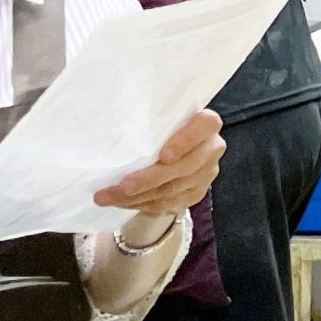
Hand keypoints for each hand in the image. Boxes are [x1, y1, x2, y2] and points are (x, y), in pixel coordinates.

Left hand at [97, 110, 223, 216]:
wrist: (168, 146)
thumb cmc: (155, 126)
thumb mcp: (153, 116)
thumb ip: (144, 119)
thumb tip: (112, 125)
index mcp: (205, 122)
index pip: (206, 125)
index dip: (186, 140)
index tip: (164, 155)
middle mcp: (212, 147)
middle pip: (186, 166)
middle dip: (151, 179)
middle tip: (123, 186)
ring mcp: (206, 173)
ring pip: (174, 189)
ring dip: (139, 196)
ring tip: (109, 196)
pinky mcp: (196, 193)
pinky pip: (169, 204)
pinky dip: (143, 204)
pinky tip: (123, 201)